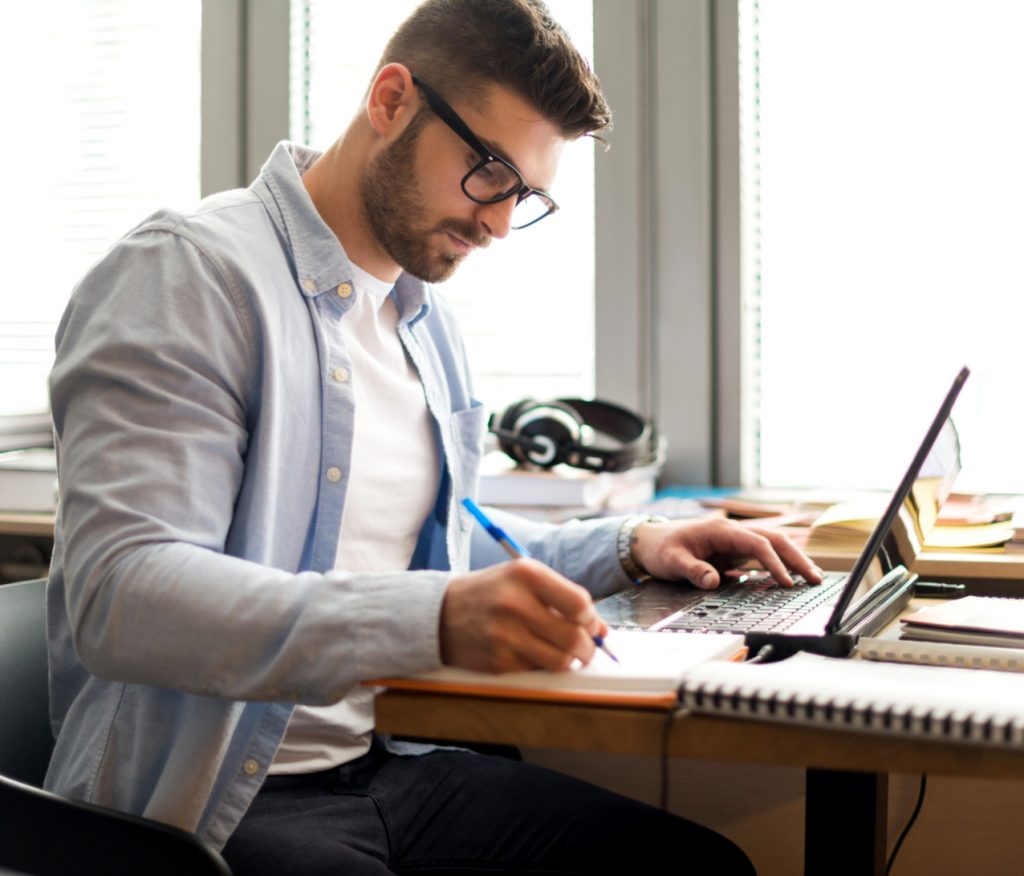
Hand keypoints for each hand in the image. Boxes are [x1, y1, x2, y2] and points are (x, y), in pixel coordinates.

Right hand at [440, 559, 608, 672]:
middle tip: (586, 647)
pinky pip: (537, 671)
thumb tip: (602, 630)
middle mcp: (514, 603)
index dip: (592, 619)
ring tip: (565, 653)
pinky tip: (532, 653)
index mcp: (526, 574)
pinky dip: (542, 666)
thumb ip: (563, 598)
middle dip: (588, 647)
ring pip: (560, 661)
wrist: (441, 613)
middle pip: (573, 637)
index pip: (579, 603)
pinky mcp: (497, 662)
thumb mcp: (523, 580)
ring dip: (570, 661)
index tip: (591, 624)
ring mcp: (504, 635)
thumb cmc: (491, 592)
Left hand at [629, 517, 823, 589]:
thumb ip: (692, 570)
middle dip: (796, 558)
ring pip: (772, 545)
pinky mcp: (734, 551)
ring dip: (793, 559)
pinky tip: (792, 577)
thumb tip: (712, 581)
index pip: (757, 544)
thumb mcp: (671, 561)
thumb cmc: (661, 548)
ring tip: (813, 577)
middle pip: (774, 540)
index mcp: (721, 531)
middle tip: (815, 579)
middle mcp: (733, 533)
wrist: (650, 542)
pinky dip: (780, 564)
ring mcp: (735, 541)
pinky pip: (763, 555)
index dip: (774, 562)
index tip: (785, 582)